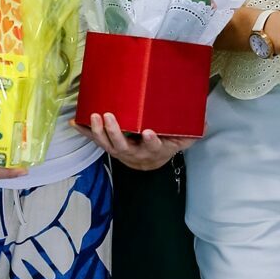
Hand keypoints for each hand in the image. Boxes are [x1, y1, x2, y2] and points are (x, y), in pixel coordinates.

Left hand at [75, 112, 196, 170]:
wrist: (149, 162)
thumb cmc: (164, 146)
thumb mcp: (180, 142)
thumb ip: (191, 134)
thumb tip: (204, 123)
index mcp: (152, 150)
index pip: (153, 146)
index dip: (151, 141)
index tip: (149, 132)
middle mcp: (133, 153)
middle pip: (122, 145)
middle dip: (114, 132)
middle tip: (109, 117)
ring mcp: (119, 151)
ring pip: (106, 144)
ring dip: (97, 131)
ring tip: (93, 115)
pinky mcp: (108, 146)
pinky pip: (94, 140)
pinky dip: (84, 132)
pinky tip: (75, 122)